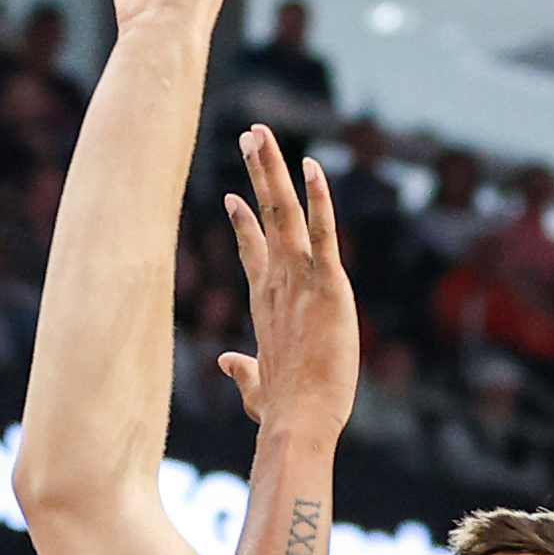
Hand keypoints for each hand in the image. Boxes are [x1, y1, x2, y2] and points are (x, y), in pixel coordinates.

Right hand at [215, 127, 357, 437]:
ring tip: (261, 133)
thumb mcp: (256, 386)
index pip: (253, 252)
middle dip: (257, 174)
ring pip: (283, 214)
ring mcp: (298, 281)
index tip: (236, 196)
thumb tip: (227, 362)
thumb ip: (243, 371)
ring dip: (272, 170)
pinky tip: (311, 166)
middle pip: (264, 217)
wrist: (298, 421)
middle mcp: (276, 284)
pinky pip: (321, 233)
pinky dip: (318, 198)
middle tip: (250, 136)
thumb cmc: (281, 411)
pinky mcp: (326, 285)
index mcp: (265, 304)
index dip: (244, 223)